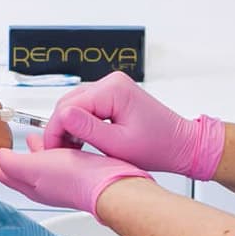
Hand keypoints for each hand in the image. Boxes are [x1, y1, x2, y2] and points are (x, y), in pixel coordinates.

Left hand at [0, 138, 154, 215]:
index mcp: (31, 186)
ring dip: (34, 152)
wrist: (109, 185)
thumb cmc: (74, 178)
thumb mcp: (34, 168)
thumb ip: (12, 163)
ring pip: (42, 164)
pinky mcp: (79, 172)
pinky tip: (58, 143)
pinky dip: (53, 150)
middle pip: (22, 171)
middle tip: (4, 151)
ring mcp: (63, 180)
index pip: (6, 175)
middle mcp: (46, 186)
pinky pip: (59, 159)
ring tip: (32, 140)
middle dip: (13, 160)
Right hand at [40, 72, 226, 180]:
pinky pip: (85, 107)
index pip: (69, 107)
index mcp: (114, 89)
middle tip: (59, 153)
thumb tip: (61, 117)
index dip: (56, 131)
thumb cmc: (159, 146)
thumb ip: (88, 130)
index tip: (53, 152)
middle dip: (60, 129)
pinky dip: (79, 123)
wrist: (180, 145)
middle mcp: (111, 82)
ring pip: (74, 105)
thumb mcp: (119, 144)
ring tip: (71, 149)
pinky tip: (81, 140)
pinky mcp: (111, 96)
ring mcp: (111, 87)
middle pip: (68, 103)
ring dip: (68, 127)